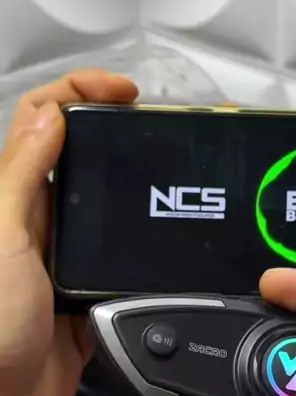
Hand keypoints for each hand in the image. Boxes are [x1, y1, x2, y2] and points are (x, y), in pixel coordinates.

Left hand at [0, 69, 137, 395]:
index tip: (128, 92)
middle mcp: (38, 225)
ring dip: (134, 191)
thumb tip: (51, 113)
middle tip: (164, 130)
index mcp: (13, 200)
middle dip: (117, 134)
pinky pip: (122, 268)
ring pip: (106, 213)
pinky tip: (169, 248)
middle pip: (79, 160)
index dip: (80, 92)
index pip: (42, 122)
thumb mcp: (2, 239)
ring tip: (178, 178)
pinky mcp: (89, 303)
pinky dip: (142, 255)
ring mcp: (65, 264)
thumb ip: (20, 176)